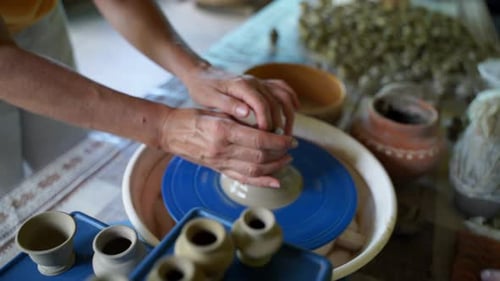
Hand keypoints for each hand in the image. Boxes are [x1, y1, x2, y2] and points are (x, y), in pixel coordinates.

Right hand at [159, 108, 297, 186]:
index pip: (259, 140)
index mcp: (223, 131)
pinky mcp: (218, 170)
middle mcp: (222, 149)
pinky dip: (261, 181)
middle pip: (260, 156)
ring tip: (287, 159)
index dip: (279, 141)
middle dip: (280, 153)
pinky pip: (242, 178)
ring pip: (254, 169)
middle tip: (292, 146)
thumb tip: (267, 125)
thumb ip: (240, 119)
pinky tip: (276, 181)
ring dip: (275, 166)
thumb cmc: (193, 117)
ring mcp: (220, 162)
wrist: (170, 132)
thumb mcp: (217, 112)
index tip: (290, 138)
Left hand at [183, 64, 299, 134]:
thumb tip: (247, 112)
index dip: (266, 121)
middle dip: (280, 122)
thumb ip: (228, 105)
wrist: (202, 74)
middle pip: (276, 102)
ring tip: (286, 132)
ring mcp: (260, 82)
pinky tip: (295, 110)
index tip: (266, 136)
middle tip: (278, 142)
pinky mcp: (262, 84)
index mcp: (241, 86)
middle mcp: (254, 82)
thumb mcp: (210, 98)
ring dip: (289, 113)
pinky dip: (291, 98)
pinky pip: (282, 88)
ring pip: (283, 95)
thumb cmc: (203, 88)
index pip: (262, 104)